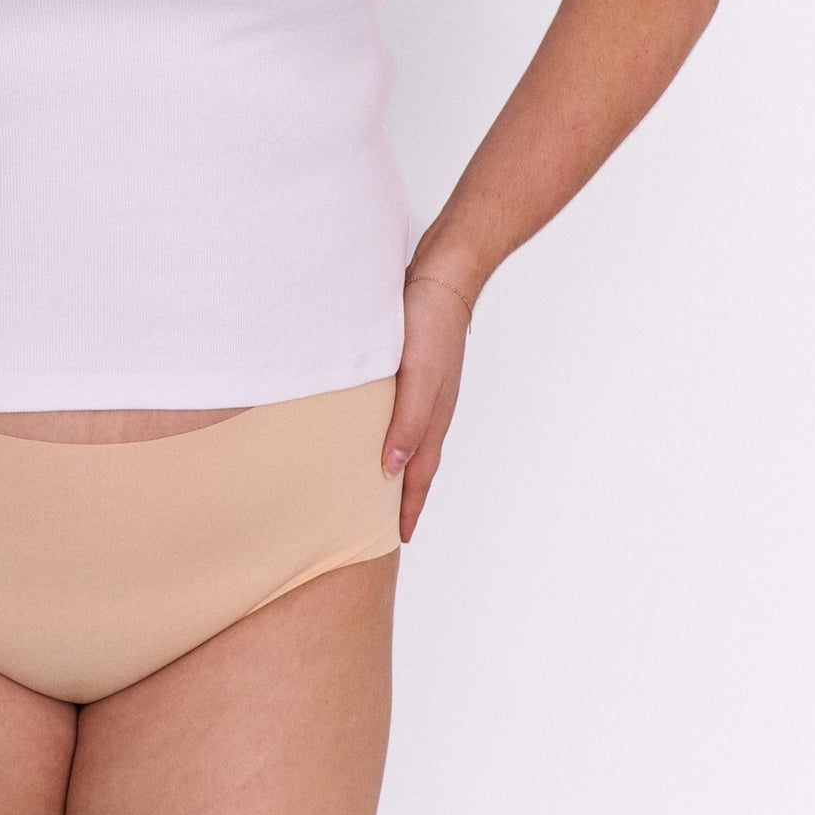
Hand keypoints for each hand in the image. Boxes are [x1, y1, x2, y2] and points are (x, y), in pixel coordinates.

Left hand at [382, 275, 472, 543]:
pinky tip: (373, 428)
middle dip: (404, 496)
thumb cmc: (430, 326)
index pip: (420, 476)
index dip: (410, 507)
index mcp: (433, 418)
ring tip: (376, 485)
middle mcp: (431, 409)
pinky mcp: (410, 369)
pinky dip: (389, 432)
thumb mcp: (418, 379)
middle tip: (385, 523)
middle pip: (417, 464)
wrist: (441, 276)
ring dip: (396, 465)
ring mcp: (423, 389)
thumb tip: (393, 470)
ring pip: (408, 439)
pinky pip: (399, 413)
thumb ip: (407, 424)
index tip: (400, 537)